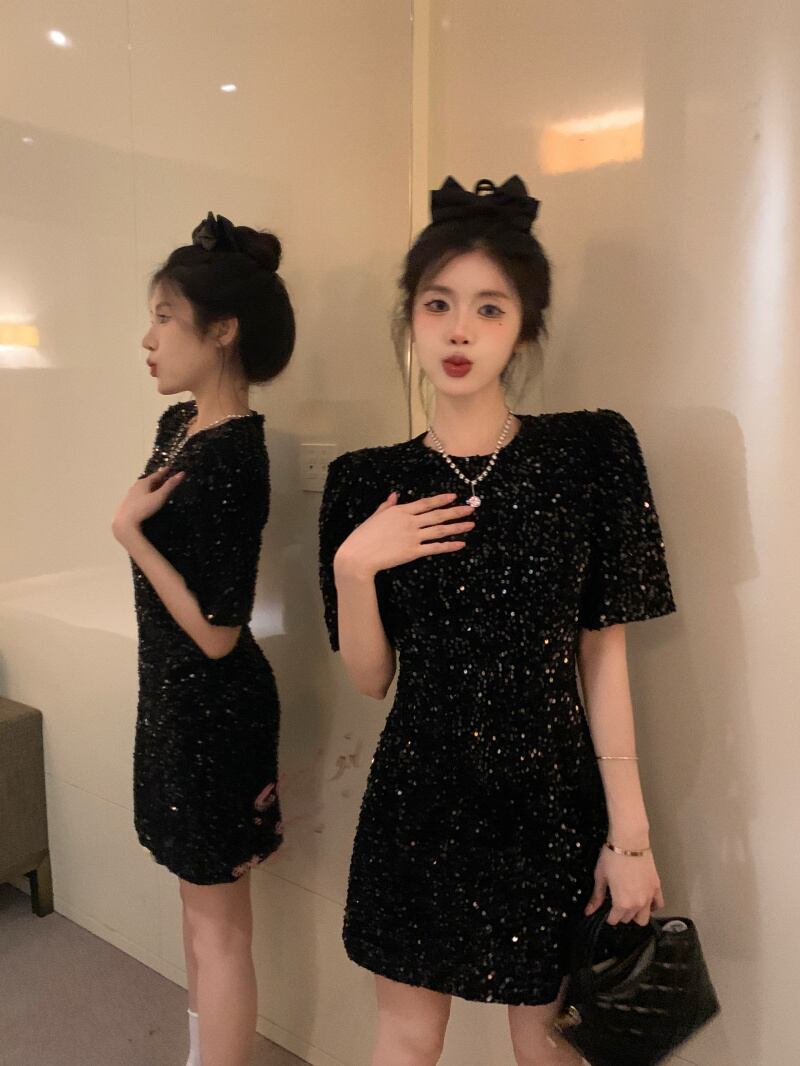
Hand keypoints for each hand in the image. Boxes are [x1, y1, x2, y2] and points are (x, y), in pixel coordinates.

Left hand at [112, 467, 185, 541]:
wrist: (125, 522)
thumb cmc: (143, 508)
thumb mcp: (159, 496)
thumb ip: (170, 486)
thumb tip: (181, 474)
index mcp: (143, 483)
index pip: (156, 475)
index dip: (164, 472)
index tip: (169, 468)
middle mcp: (136, 486)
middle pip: (149, 480)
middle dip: (157, 478)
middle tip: (165, 476)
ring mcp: (131, 494)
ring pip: (143, 487)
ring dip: (151, 485)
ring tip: (157, 486)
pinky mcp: (129, 503)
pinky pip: (140, 494)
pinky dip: (146, 492)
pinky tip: (147, 497)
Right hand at [334, 491, 475, 578]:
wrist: (358, 556)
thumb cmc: (363, 536)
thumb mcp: (375, 516)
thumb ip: (387, 506)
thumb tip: (395, 495)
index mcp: (400, 511)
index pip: (425, 503)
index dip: (441, 500)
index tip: (454, 497)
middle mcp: (409, 521)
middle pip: (437, 515)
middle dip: (456, 511)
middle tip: (471, 509)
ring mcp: (413, 536)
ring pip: (440, 530)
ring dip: (457, 527)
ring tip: (471, 524)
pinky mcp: (413, 552)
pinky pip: (435, 548)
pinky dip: (449, 546)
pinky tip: (460, 544)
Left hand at [584, 845, 664, 925]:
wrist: (629, 841)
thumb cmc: (613, 855)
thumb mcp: (600, 876)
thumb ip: (596, 896)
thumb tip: (589, 910)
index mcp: (622, 902)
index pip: (615, 920)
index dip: (608, 916)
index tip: (607, 911)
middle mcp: (637, 903)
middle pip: (629, 919)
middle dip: (621, 914)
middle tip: (616, 903)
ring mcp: (649, 896)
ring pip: (644, 918)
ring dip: (636, 914)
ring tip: (630, 904)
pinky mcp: (656, 887)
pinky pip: (658, 905)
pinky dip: (651, 906)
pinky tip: (644, 900)